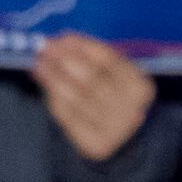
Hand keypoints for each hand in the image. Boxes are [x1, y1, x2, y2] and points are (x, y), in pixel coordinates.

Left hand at [34, 35, 157, 161]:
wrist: (126, 141)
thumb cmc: (116, 97)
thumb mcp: (115, 74)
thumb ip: (92, 57)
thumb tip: (61, 41)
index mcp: (140, 87)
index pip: (110, 61)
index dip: (84, 47)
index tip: (64, 37)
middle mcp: (131, 109)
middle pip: (92, 79)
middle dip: (66, 60)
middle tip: (46, 48)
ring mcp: (113, 130)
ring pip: (76, 98)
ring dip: (54, 78)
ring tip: (40, 64)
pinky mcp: (95, 144)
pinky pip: (69, 117)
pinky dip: (54, 98)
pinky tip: (46, 84)